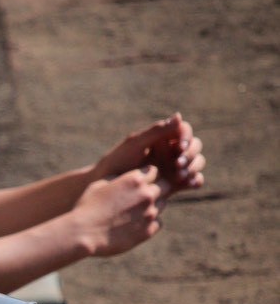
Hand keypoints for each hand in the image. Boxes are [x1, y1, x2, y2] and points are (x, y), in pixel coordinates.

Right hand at [71, 169, 161, 257]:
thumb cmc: (87, 207)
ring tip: (134, 212)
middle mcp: (147, 194)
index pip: (153, 171)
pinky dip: (149, 223)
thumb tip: (125, 177)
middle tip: (140, 197)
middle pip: (164, 186)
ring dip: (152, 206)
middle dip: (155, 189)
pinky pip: (158, 223)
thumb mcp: (99, 184)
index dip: (146, 176)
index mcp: (135, 179)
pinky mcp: (148, 231)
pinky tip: (134, 225)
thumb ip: (118, 178)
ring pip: (162, 204)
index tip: (138, 183)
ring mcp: (149, 213)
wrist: (83, 233)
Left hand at [91, 113, 205, 202]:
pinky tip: (189, 183)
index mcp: (162, 137)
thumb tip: (179, 116)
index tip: (179, 147)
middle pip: (194, 147)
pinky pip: (192, 180)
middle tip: (177, 164)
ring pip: (196, 163)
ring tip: (180, 175)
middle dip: (190, 154)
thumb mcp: (135, 144)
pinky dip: (195, 180)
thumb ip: (156, 131)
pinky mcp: (175, 184)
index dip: (186, 138)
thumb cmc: (117, 161)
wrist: (107, 187)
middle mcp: (171, 150)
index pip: (184, 131)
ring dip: (194, 167)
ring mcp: (174, 167)